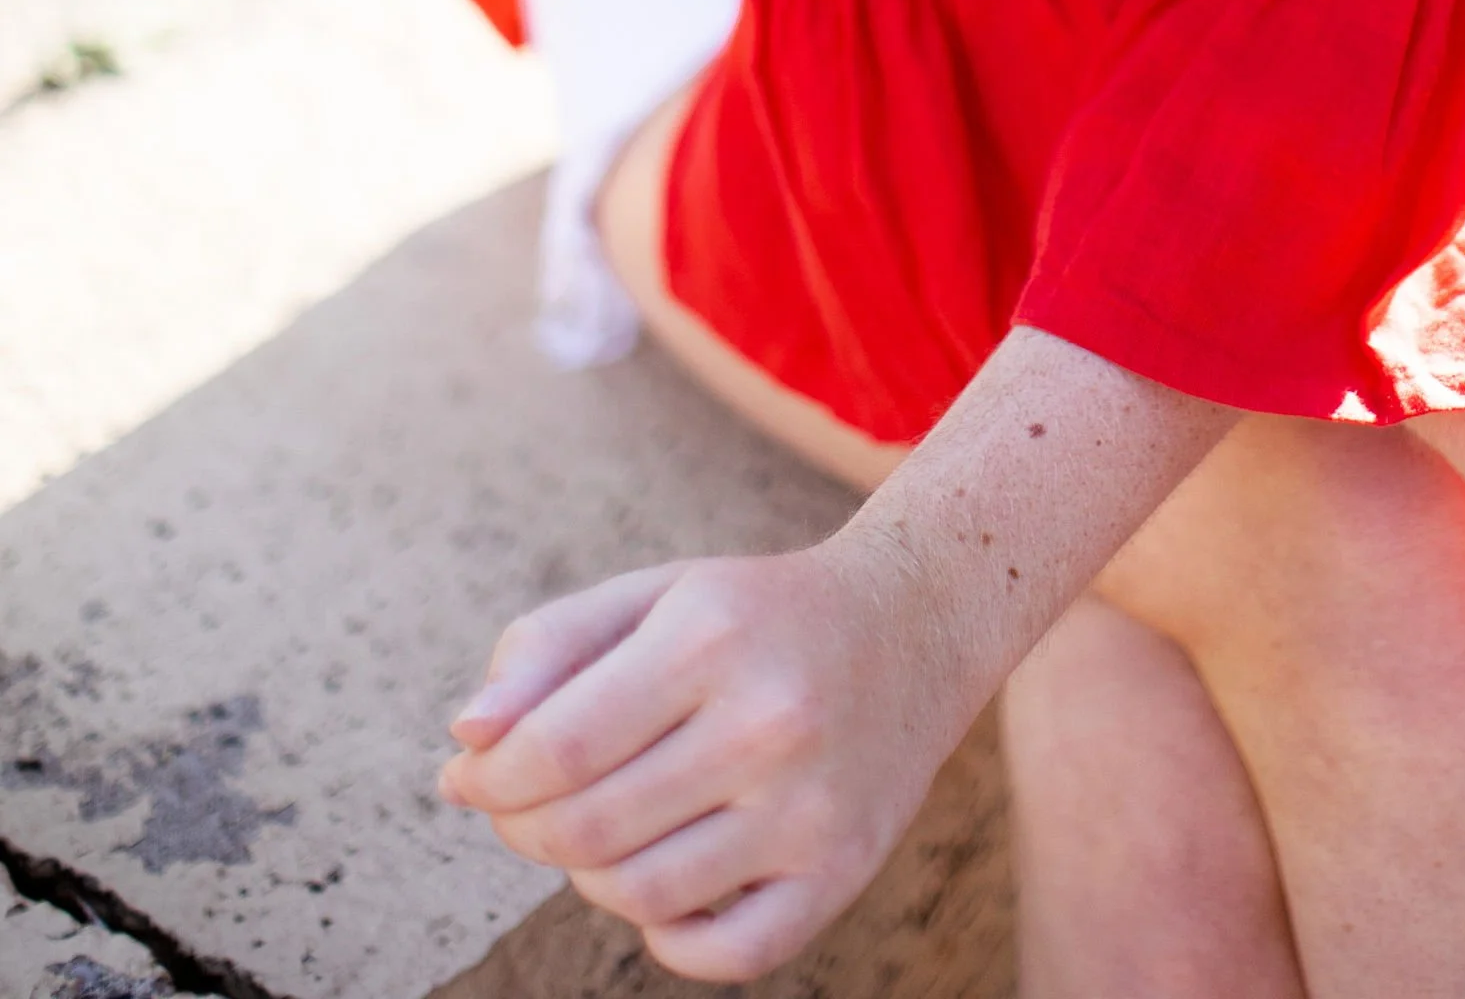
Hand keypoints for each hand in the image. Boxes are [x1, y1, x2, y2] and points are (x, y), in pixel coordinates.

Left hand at [437, 528, 961, 982]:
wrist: (914, 622)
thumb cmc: (754, 613)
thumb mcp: (654, 593)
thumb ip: (547, 647)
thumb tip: (465, 743)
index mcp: (712, 635)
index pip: (557, 747)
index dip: (489, 779)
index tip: (471, 776)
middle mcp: (769, 723)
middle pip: (588, 829)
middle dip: (522, 828)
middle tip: (521, 805)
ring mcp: (812, 807)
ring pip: (642, 896)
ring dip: (587, 876)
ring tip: (598, 829)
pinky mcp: (844, 870)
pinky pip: (725, 954)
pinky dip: (668, 936)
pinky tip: (663, 882)